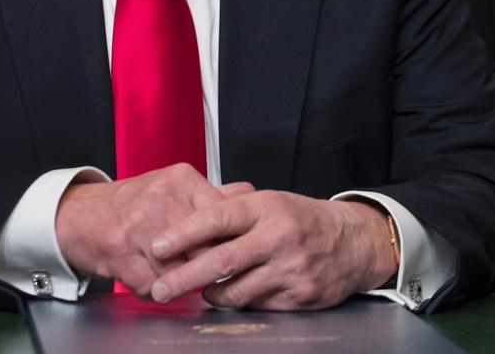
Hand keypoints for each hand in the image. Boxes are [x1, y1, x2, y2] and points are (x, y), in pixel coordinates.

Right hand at [55, 163, 253, 295]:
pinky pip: (156, 286)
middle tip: (210, 271)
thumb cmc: (135, 203)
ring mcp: (140, 227)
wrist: (82, 215)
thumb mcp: (175, 186)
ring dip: (184, 281)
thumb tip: (251, 194)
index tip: (236, 252)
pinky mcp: (123, 254)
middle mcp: (161, 199)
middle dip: (208, 264)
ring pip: (182, 271)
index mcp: (181, 180)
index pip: (222, 218)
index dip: (230, 241)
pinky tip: (152, 276)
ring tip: (179, 274)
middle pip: (204, 247)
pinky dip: (158, 289)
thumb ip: (213, 194)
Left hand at [150, 192, 395, 309]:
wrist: (352, 241)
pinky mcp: (300, 296)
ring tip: (200, 292)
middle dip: (184, 276)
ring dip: (211, 295)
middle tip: (159, 288)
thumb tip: (186, 224)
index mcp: (265, 207)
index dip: (183, 233)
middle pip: (221, 261)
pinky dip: (240, 304)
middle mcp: (277, 237)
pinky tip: (233, 297)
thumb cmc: (299, 218)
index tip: (156, 245)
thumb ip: (232, 212)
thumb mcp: (268, 202)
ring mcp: (289, 269)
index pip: (216, 218)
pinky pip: (258, 306)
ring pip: (237, 291)